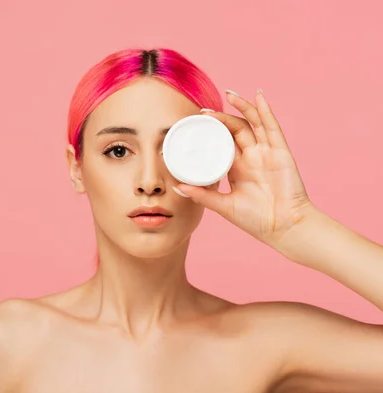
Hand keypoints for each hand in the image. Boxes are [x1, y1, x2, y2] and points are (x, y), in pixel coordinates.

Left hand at [174, 89, 316, 248]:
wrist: (284, 228)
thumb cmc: (256, 220)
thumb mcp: (224, 206)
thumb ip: (202, 195)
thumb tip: (177, 187)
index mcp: (238, 168)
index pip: (223, 143)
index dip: (211, 133)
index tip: (194, 126)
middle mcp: (253, 157)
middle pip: (235, 130)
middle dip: (221, 119)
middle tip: (203, 112)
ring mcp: (267, 153)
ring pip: (253, 123)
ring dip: (241, 107)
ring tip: (228, 94)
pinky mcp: (281, 152)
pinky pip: (272, 127)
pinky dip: (265, 110)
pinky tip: (258, 96)